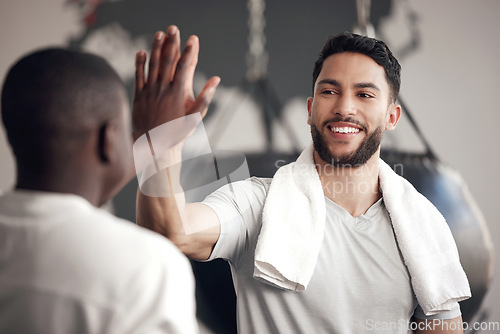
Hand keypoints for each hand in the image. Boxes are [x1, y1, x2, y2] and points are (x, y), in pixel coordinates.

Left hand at [132, 25, 219, 141]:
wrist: (153, 145)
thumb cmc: (176, 133)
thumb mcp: (195, 118)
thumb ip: (205, 98)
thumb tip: (216, 81)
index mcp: (178, 93)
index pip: (185, 67)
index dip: (189, 51)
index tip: (193, 39)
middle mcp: (163, 89)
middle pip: (168, 61)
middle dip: (172, 43)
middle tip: (174, 28)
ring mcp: (150, 91)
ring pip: (153, 65)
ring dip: (156, 48)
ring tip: (160, 34)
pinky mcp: (139, 95)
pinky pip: (139, 76)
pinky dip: (140, 63)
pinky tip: (142, 52)